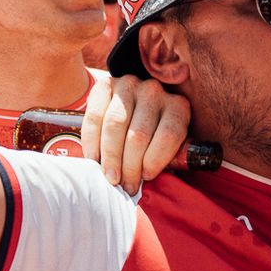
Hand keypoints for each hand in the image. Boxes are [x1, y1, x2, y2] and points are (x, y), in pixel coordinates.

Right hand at [81, 73, 190, 194]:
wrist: (133, 105)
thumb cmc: (153, 134)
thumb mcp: (167, 144)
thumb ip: (162, 158)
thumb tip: (147, 183)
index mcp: (178, 106)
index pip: (169, 134)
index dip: (155, 160)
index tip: (146, 178)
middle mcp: (155, 91)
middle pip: (139, 134)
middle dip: (129, 166)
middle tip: (124, 186)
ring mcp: (129, 85)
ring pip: (115, 125)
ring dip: (110, 157)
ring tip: (109, 177)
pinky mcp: (106, 84)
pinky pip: (96, 115)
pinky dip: (92, 140)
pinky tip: (93, 158)